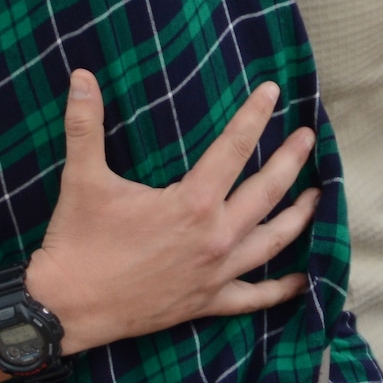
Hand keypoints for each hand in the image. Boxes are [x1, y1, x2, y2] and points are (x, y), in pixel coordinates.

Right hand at [26, 72, 317, 351]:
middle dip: (290, 160)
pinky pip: (253, 297)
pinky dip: (280, 290)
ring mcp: (214, 272)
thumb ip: (86, 124)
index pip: (233, 148)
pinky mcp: (206, 302)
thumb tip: (81, 75)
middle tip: (308, 137)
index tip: (273, 91)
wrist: (65, 307)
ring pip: (271, 241)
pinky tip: (303, 281)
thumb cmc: (78, 241)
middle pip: (267, 191)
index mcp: (192, 202)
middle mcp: (214, 236)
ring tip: (316, 196)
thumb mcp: (83, 178)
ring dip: (298, 217)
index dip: (254, 116)